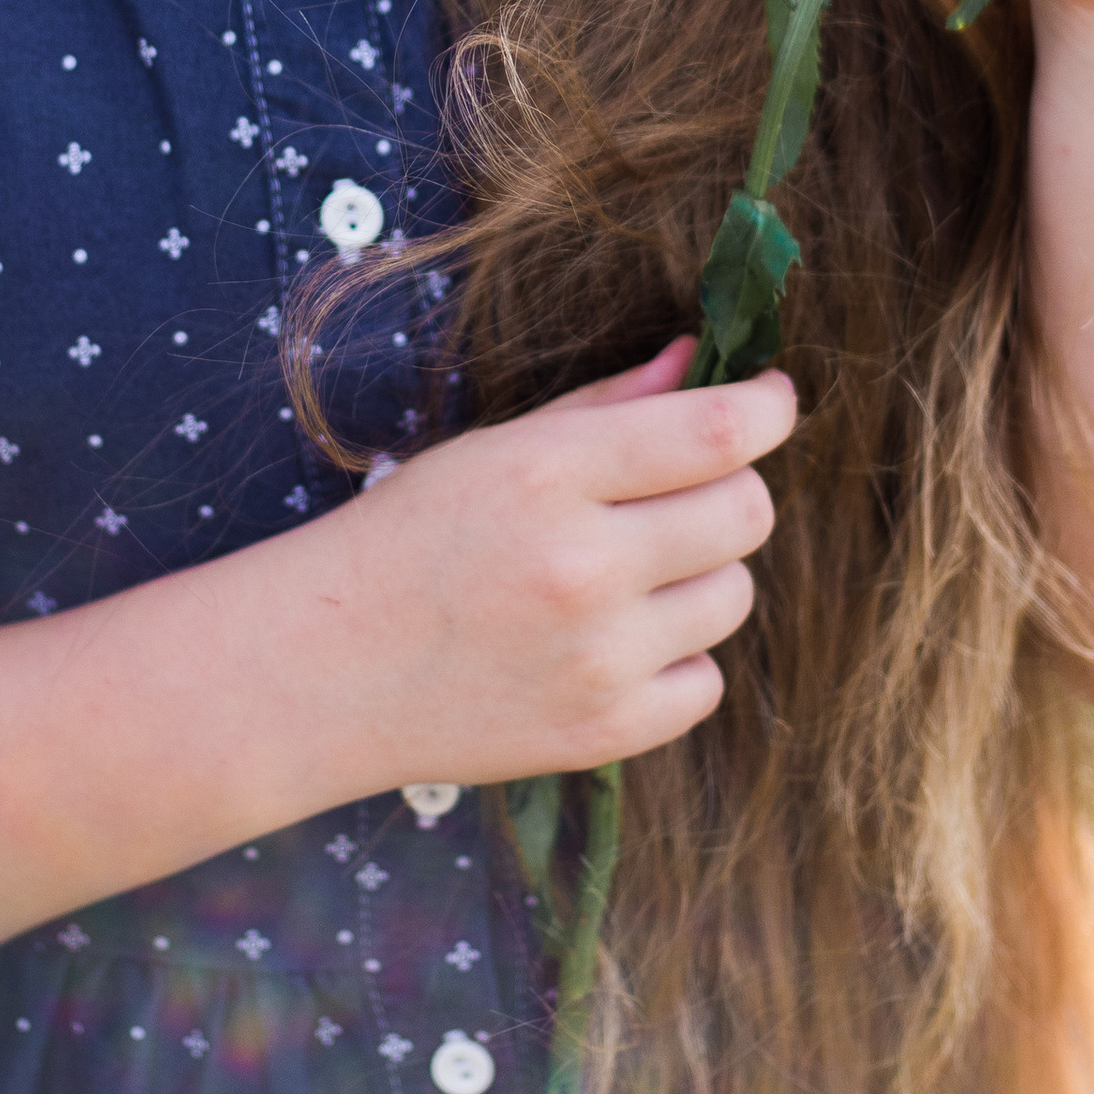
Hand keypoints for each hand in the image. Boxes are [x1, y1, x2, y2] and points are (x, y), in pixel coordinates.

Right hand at [313, 338, 791, 784]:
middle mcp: (583, 567)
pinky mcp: (603, 732)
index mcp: (549, 474)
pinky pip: (707, 681)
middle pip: (746, 512)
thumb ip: (610, 406)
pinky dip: (677, 657)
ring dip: (702, 575)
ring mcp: (598, 659)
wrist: (322, 671)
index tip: (771, 400)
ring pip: (735, 595)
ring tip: (627, 575)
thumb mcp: (495, 450)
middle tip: (683, 492)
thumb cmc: (409, 540)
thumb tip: (705, 361)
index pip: (717, 431)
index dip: (768, 408)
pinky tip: (615, 642)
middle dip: (731, 489)